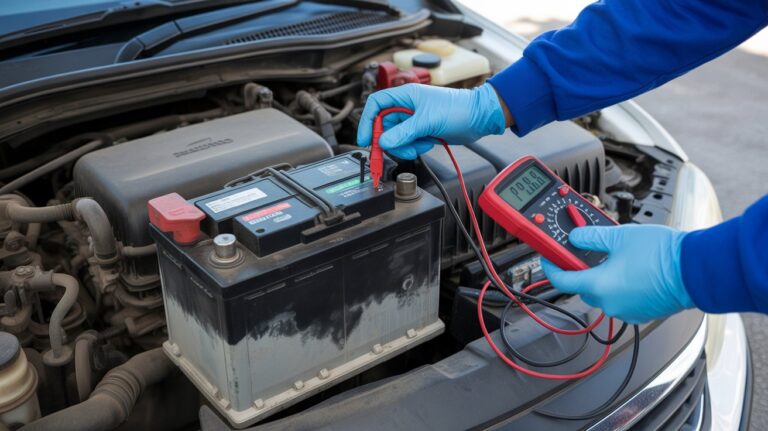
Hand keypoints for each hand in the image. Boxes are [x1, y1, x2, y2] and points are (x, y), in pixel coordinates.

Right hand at [356, 83, 507, 159]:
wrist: (479, 118)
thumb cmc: (459, 109)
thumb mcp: (428, 121)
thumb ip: (404, 133)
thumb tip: (383, 142)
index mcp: (405, 96)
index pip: (376, 105)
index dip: (367, 121)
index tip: (366, 139)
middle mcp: (406, 107)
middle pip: (384, 126)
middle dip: (390, 140)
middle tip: (394, 150)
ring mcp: (413, 121)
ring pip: (395, 138)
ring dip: (405, 146)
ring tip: (421, 144)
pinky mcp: (421, 132)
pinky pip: (408, 143)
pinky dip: (415, 148)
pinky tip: (428, 143)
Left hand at [541, 225, 694, 323]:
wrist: (696, 270)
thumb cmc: (662, 255)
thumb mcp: (619, 235)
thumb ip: (591, 236)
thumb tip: (575, 237)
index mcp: (598, 286)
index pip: (561, 280)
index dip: (551, 266)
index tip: (548, 257)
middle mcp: (610, 304)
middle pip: (582, 287)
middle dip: (579, 270)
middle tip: (581, 251)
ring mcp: (627, 311)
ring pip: (602, 294)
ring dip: (600, 278)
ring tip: (611, 257)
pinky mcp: (642, 312)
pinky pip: (620, 299)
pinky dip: (618, 286)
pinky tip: (628, 270)